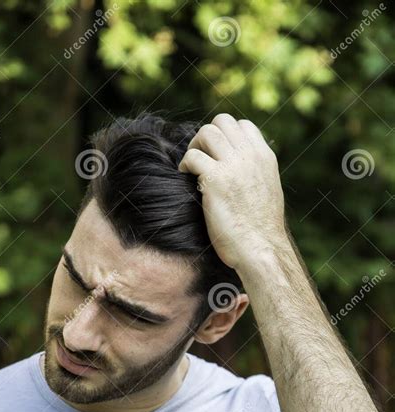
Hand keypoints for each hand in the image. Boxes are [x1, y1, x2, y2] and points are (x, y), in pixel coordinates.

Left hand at [178, 114, 287, 272]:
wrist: (261, 249)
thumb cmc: (260, 232)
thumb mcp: (267, 194)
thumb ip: (256, 176)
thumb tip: (241, 175)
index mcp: (264, 158)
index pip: (243, 125)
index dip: (225, 136)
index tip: (216, 155)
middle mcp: (250, 156)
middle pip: (222, 121)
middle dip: (206, 136)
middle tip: (200, 158)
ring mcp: (233, 166)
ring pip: (207, 132)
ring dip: (194, 146)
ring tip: (191, 167)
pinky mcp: (215, 180)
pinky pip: (193, 157)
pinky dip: (185, 165)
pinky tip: (186, 178)